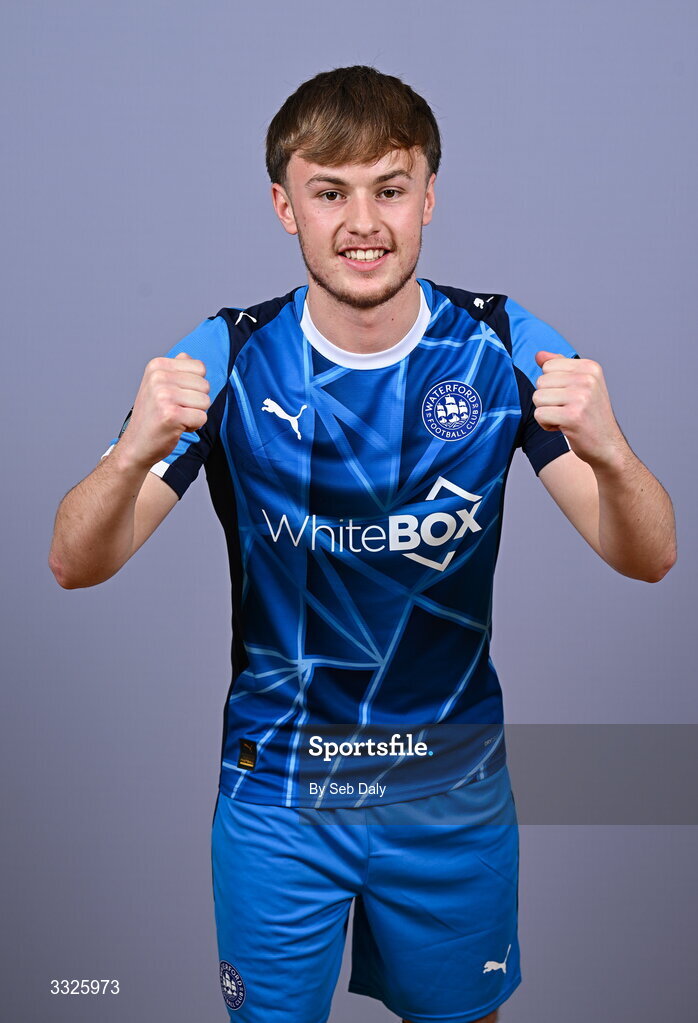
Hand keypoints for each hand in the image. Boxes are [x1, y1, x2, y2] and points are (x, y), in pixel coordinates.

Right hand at [115, 352, 210, 469]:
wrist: (136, 445)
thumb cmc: (152, 416)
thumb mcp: (158, 385)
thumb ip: (176, 370)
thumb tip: (189, 356)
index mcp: (157, 365)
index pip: (200, 367)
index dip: (195, 386)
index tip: (176, 396)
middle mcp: (159, 377)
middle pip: (205, 384)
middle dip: (196, 401)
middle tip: (175, 410)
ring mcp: (164, 395)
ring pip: (205, 401)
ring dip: (195, 414)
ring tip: (176, 418)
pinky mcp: (171, 415)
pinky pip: (202, 418)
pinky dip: (193, 426)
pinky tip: (176, 427)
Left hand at [532, 350, 624, 469]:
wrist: (608, 446)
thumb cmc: (591, 416)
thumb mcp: (580, 386)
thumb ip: (560, 368)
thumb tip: (539, 355)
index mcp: (590, 367)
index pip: (548, 366)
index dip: (552, 385)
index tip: (569, 397)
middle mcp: (587, 379)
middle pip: (540, 382)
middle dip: (548, 400)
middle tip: (567, 410)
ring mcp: (581, 397)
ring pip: (537, 398)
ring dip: (546, 412)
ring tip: (565, 418)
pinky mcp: (572, 417)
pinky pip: (539, 415)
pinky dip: (546, 425)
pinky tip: (563, 427)